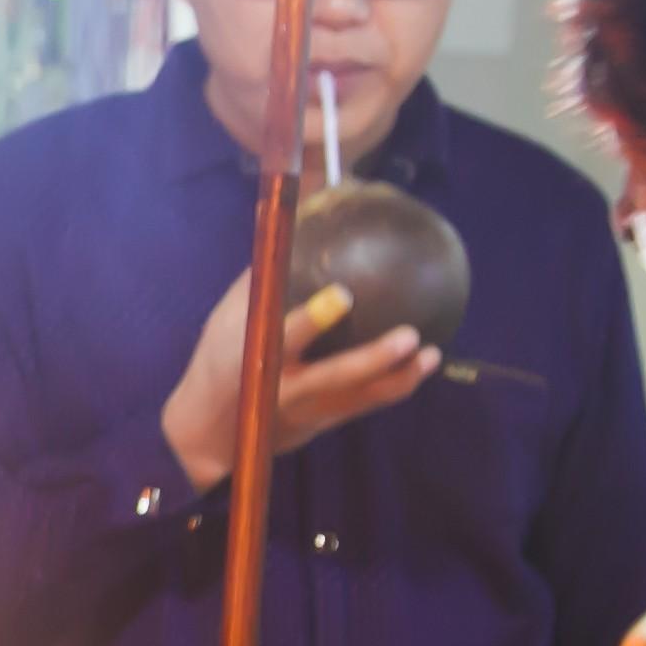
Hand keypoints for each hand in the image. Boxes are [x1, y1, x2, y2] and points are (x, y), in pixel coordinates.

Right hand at [161, 273, 440, 494]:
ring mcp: (309, 410)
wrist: (212, 432)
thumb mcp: (226, 320)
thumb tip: (273, 214)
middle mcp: (287, 387)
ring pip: (362, 396)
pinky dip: (398, 385)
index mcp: (259, 356)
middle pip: (336, 376)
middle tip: (409, 336)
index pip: (287, 336)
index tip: (344, 295)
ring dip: (401, 377)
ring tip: (433, 354)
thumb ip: (259, 276)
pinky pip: (367, 404)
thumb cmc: (219, 362)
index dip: (315, 318)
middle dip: (373, 360)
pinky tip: (424, 365)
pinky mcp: (325, 422)